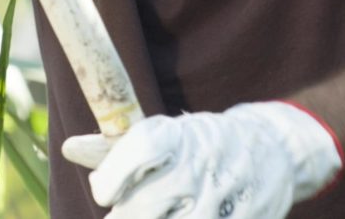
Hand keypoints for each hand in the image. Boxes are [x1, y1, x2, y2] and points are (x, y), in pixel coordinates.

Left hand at [61, 102, 342, 218]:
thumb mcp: (166, 134)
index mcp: (179, 134)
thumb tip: (69, 148)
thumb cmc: (204, 143)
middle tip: (125, 215)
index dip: (113, 175)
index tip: (104, 192)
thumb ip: (118, 148)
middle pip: (146, 205)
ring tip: (155, 217)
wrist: (275, 145)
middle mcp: (203, 159)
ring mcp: (228, 192)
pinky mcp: (252, 216)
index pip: (140, 148)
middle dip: (127, 218)